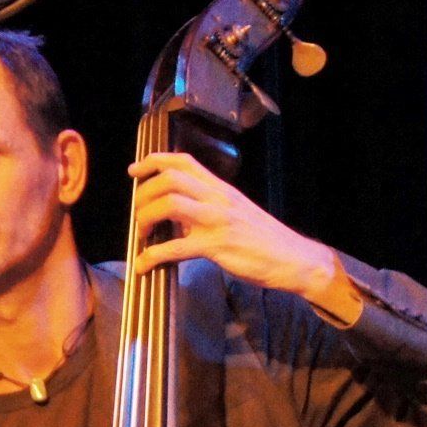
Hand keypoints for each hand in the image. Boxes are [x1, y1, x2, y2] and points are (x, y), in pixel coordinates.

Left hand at [128, 152, 362, 320]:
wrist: (292, 257)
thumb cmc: (264, 238)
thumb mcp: (235, 212)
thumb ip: (207, 208)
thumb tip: (176, 215)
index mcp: (220, 188)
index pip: (183, 161)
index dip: (154, 161)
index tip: (134, 171)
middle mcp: (217, 198)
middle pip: (170, 179)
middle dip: (144, 194)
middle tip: (138, 215)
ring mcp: (217, 221)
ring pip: (170, 205)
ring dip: (146, 218)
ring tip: (142, 236)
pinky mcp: (217, 246)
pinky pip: (175, 248)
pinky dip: (152, 256)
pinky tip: (144, 265)